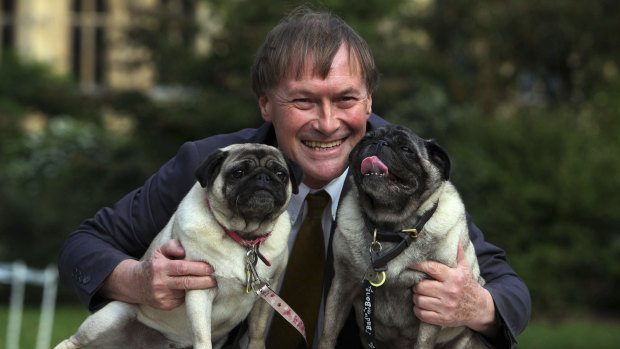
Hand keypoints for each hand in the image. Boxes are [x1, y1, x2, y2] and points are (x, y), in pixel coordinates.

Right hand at [101, 239, 216, 309]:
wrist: (135, 284)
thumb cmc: (153, 264)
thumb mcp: (160, 251)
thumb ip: (173, 246)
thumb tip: (185, 250)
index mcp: (159, 267)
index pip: (182, 268)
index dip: (198, 268)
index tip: (210, 268)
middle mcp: (160, 283)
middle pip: (187, 283)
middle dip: (204, 281)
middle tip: (215, 279)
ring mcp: (162, 296)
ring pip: (186, 292)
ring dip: (198, 288)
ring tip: (208, 282)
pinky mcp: (165, 305)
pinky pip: (182, 300)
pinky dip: (189, 294)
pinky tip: (193, 289)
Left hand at [408, 244, 497, 336]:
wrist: (480, 309)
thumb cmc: (468, 285)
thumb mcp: (466, 268)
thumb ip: (458, 253)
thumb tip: (455, 236)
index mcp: (454, 277)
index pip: (431, 268)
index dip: (418, 265)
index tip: (410, 264)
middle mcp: (449, 292)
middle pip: (421, 286)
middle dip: (417, 285)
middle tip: (418, 284)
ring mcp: (446, 306)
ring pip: (419, 300)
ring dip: (416, 297)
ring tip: (420, 295)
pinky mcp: (443, 319)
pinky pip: (422, 314)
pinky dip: (418, 310)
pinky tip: (421, 306)